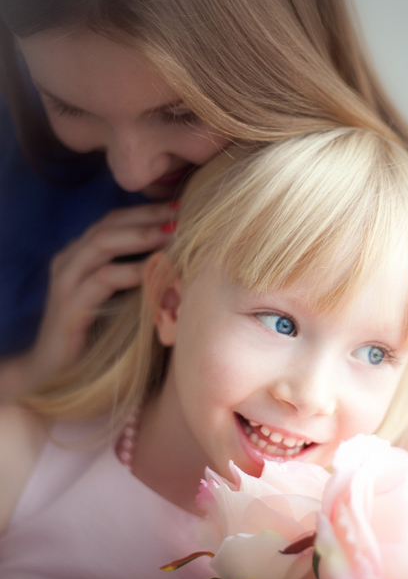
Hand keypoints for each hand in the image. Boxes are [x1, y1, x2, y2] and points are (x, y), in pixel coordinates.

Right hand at [0, 202, 176, 397]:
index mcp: (81, 255)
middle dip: (147, 217)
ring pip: (102, 244)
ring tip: (171, 235)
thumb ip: (139, 278)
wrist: (52, 372)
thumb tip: (182, 260)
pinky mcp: (69, 306)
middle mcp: (70, 261)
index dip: (147, 211)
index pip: (115, 220)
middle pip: (110, 224)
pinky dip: (130, 272)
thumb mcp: (119, 300)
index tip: (181, 206)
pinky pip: (102, 280)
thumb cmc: (95, 335)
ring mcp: (66, 281)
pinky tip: (154, 271)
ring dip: (139, 237)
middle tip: (180, 213)